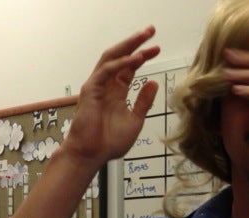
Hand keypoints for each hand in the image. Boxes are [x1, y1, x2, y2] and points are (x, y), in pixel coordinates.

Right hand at [62, 26, 160, 168]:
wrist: (92, 155)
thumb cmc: (109, 142)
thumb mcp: (135, 120)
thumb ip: (144, 102)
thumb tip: (153, 83)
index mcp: (116, 92)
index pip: (130, 67)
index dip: (143, 56)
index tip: (157, 48)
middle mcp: (106, 85)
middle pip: (120, 56)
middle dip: (135, 42)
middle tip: (150, 31)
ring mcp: (97, 86)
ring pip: (111, 58)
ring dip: (128, 47)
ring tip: (144, 38)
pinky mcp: (90, 90)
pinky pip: (106, 71)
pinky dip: (121, 64)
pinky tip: (135, 59)